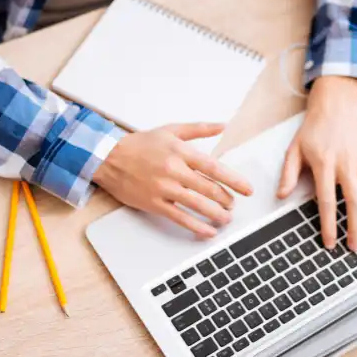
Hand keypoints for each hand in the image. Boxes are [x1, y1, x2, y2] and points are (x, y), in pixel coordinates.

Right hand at [93, 123, 252, 237]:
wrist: (110, 158)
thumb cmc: (141, 143)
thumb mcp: (171, 130)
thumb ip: (199, 129)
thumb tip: (223, 126)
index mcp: (180, 151)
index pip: (213, 167)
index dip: (233, 180)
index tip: (246, 189)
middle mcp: (174, 170)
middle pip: (208, 188)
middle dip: (225, 199)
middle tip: (233, 204)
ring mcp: (164, 188)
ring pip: (197, 205)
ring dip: (216, 214)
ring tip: (226, 218)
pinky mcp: (154, 203)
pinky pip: (179, 218)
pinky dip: (196, 226)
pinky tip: (207, 231)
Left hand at [277, 77, 356, 250]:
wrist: (335, 108)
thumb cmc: (313, 130)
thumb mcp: (294, 150)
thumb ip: (288, 174)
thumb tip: (281, 196)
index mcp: (325, 163)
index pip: (327, 200)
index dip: (329, 224)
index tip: (330, 242)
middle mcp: (346, 163)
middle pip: (354, 201)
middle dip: (354, 227)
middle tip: (352, 246)